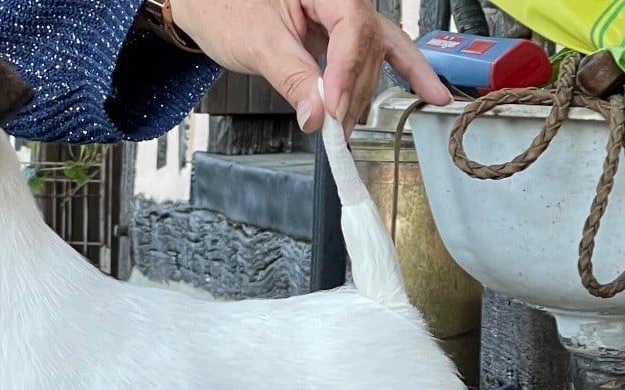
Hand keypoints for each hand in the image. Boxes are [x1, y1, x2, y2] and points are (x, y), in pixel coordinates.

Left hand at [170, 0, 449, 135]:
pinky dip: (400, 73)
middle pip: (366, 48)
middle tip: (335, 130)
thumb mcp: (257, 44)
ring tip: (345, 129)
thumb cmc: (226, 8)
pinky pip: (376, 53)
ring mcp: (345, 14)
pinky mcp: (341, 34)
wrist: (209, 4)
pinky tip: (428, 91)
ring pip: (371, 56)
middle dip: (352, 93)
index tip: (334, 110)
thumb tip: (317, 117)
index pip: (353, 29)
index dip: (347, 74)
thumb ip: (292, 79)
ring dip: (360, 96)